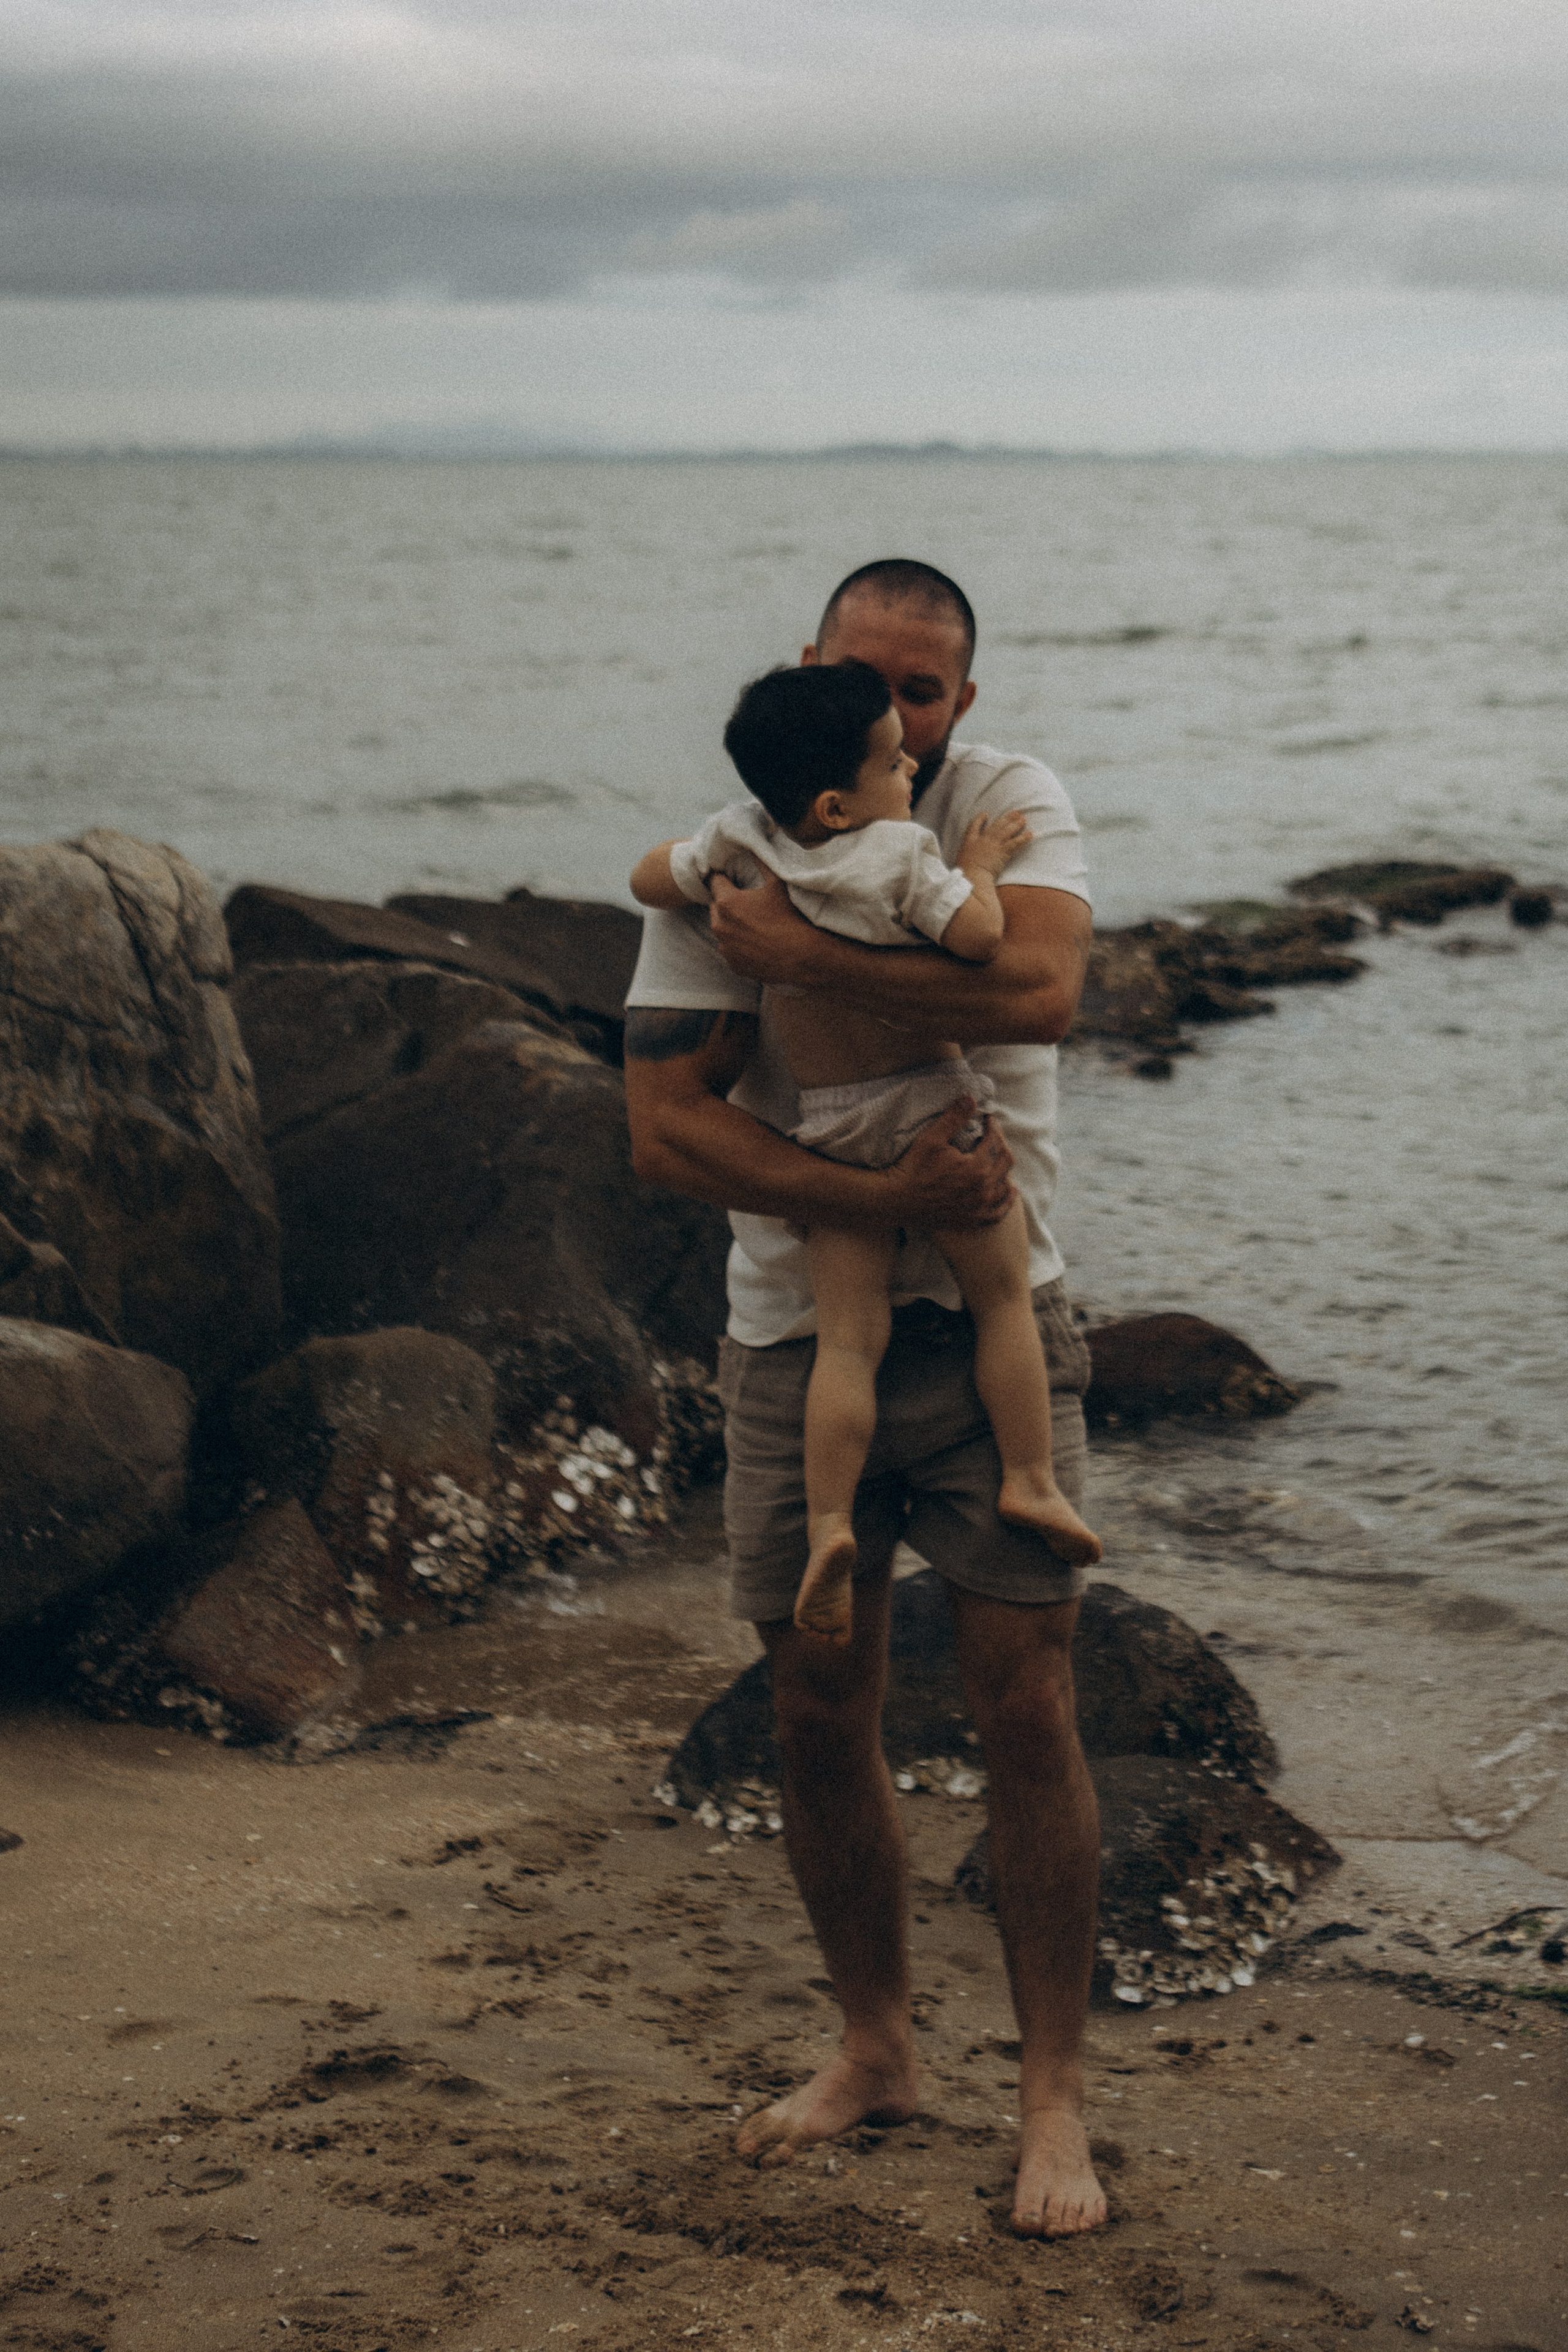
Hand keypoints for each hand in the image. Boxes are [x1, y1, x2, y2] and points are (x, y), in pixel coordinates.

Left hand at [708, 870, 818, 984]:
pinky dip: (739, 945)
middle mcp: (720, 926)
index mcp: (727, 903)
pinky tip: (757, 942)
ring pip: (723, 929)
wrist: (803, 956)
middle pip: (716, 906)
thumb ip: (761, 862)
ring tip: (755, 925)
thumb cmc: (791, 918)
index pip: (714, 881)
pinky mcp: (733, 965)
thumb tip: (752, 846)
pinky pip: (731, 949)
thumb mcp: (778, 884)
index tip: (734, 878)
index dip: (725, 878)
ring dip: (732, 925)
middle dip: (728, 902)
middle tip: (749, 903)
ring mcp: (726, 948)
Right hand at [882, 1099, 1015, 1229]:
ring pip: (1005, 1186)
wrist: (897, 1201)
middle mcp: (983, 1190)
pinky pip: (998, 1212)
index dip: (993, 1127)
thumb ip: (954, 1117)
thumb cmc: (912, 1168)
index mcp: (976, 1168)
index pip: (996, 1142)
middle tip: (991, 1135)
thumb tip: (971, 1098)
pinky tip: (1006, 1190)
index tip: (987, 1119)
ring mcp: (979, 1208)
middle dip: (1001, 1144)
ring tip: (996, 1159)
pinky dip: (1006, 1200)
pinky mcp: (972, 1221)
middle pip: (1006, 1162)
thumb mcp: (931, 1138)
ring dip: (1005, 1170)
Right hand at [958, 808, 1031, 881]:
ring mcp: (993, 845)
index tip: (985, 814)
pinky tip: (1030, 834)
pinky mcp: (1003, 852)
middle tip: (1015, 813)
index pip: (974, 825)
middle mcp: (983, 839)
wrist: (972, 876)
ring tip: (1023, 820)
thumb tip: (967, 859)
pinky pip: (1015, 843)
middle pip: (996, 825)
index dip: (980, 819)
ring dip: (1016, 824)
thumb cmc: (965, 872)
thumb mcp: (960, 860)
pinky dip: (1023, 838)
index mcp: (970, 841)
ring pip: (1006, 831)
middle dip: (1006, 818)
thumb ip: (965, 856)